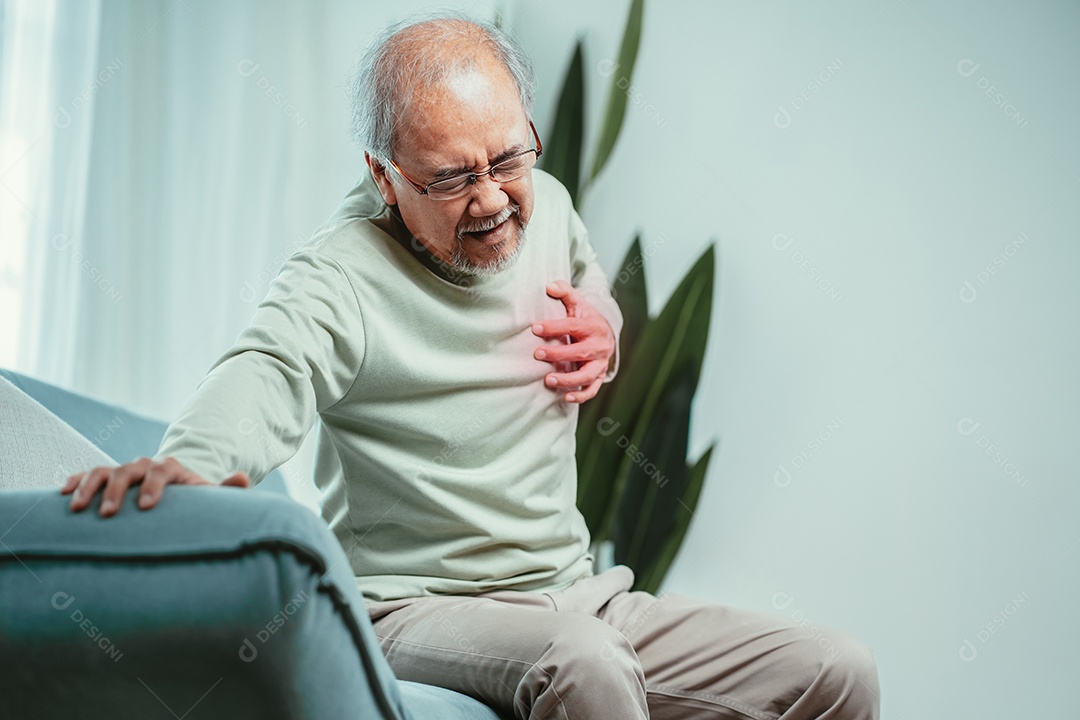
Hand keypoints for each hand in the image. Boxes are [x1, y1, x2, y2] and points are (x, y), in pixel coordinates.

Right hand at [61, 456, 249, 517]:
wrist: (176, 487)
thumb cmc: (193, 497)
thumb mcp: (209, 493)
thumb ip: (226, 489)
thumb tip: (242, 479)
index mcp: (171, 468)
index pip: (162, 472)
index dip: (154, 486)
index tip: (146, 507)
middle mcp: (145, 465)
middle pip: (128, 470)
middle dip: (117, 490)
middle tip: (109, 514)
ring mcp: (124, 470)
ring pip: (103, 471)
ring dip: (89, 487)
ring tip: (77, 508)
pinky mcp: (107, 478)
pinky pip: (87, 475)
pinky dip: (75, 482)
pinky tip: (62, 495)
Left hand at [532, 279, 615, 403]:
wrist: (606, 335)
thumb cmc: (586, 318)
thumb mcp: (578, 303)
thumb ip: (564, 292)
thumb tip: (549, 286)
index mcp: (592, 326)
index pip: (573, 326)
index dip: (554, 327)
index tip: (534, 328)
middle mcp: (599, 346)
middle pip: (580, 352)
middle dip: (558, 354)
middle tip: (537, 354)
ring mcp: (600, 363)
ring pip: (586, 375)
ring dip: (568, 379)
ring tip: (548, 379)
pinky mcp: (599, 376)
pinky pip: (592, 389)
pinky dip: (580, 396)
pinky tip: (565, 397)